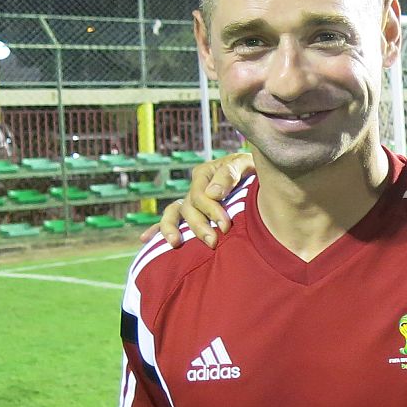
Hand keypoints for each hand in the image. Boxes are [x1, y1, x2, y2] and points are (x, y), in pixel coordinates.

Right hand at [141, 152, 256, 247]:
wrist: (261, 176)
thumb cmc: (254, 169)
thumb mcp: (245, 164)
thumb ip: (230, 174)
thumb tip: (212, 193)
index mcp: (204, 173)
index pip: (200, 194)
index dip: (211, 210)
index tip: (226, 225)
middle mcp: (195, 187)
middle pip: (188, 207)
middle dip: (198, 226)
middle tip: (213, 241)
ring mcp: (191, 201)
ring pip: (174, 214)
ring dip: (171, 228)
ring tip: (175, 243)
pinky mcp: (192, 213)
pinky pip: (171, 220)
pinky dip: (157, 228)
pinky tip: (146, 239)